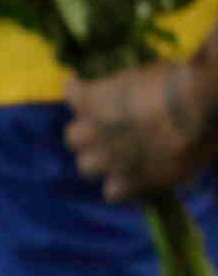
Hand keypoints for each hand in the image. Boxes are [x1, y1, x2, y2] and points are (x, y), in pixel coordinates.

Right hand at [65, 56, 217, 201]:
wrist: (195, 101)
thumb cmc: (203, 135)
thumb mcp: (193, 165)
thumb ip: (171, 171)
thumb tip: (172, 172)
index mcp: (132, 180)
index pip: (113, 192)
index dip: (123, 179)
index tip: (133, 170)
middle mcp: (106, 160)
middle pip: (87, 166)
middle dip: (100, 156)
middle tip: (115, 141)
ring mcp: (94, 131)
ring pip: (74, 136)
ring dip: (86, 128)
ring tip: (98, 116)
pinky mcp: (89, 101)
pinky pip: (72, 93)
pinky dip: (76, 88)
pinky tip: (81, 83)